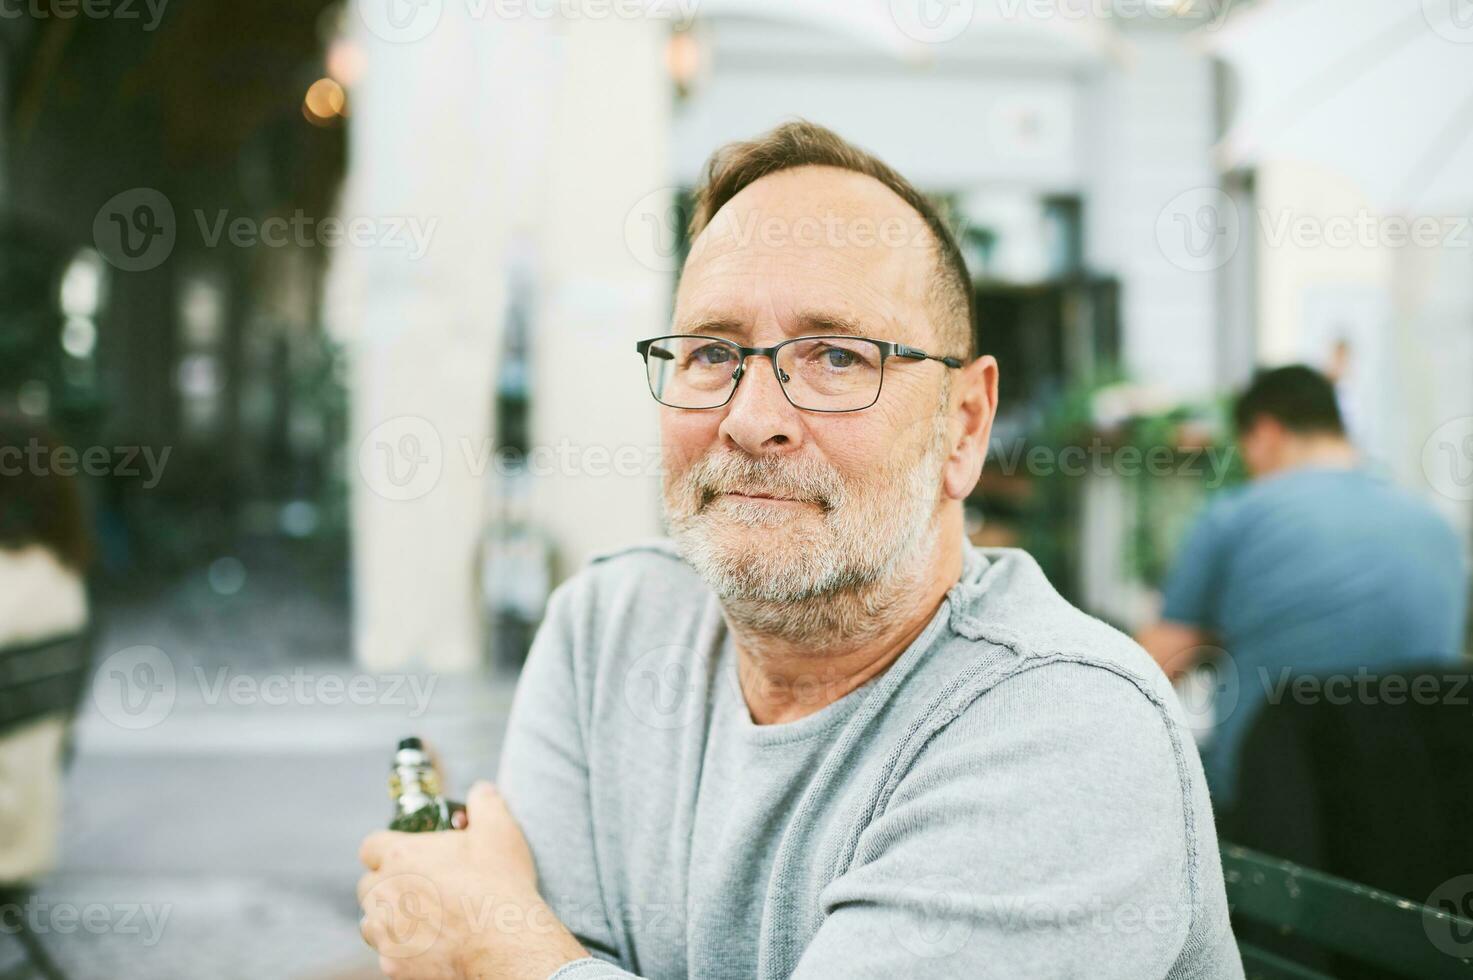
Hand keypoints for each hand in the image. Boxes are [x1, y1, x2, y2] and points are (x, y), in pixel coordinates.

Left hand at [357, 781, 587, 978]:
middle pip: (369, 886)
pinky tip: (431, 945)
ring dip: (391, 919)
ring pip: (372, 922)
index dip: (386, 849)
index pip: (370, 847)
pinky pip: (388, 954)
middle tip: (421, 888)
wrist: (505, 943)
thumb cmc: (499, 884)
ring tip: (424, 919)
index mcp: (401, 856)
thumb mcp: (500, 830)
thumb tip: (481, 790)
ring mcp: (386, 932)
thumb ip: (485, 802)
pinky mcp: (394, 964)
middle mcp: (385, 893)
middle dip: (388, 885)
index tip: (407, 855)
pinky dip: (404, 950)